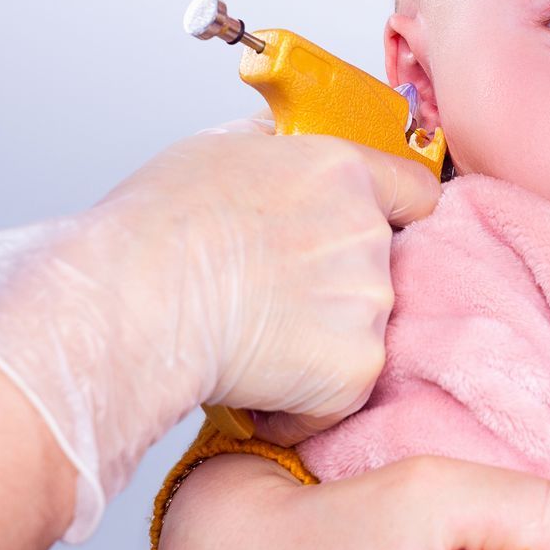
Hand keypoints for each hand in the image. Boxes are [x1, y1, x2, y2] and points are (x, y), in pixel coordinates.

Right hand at [0, 127, 441, 538]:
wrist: (132, 304)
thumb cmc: (153, 230)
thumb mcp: (216, 148)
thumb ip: (275, 148)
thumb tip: (284, 147)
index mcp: (341, 171)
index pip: (416, 191)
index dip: (396, 217)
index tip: (374, 237)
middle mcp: (367, 232)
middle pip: (383, 266)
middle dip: (340, 287)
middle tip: (275, 300)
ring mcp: (368, 302)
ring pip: (362, 331)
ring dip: (320, 343)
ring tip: (252, 339)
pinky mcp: (356, 368)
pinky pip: (342, 394)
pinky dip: (305, 402)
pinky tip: (254, 382)